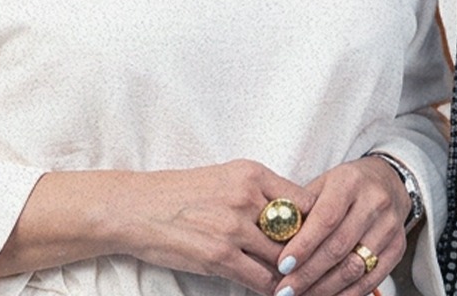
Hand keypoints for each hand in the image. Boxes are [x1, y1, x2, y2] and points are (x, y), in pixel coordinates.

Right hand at [121, 160, 316, 294]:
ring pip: (282, 257)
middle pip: (297, 231)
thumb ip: (259, 193)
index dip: (317, 223)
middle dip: (307, 252)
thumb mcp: (226, 178)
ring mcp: (233, 228)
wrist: (135, 208)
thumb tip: (295, 215)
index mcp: (252, 173)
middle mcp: (247, 197)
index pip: (304, 200)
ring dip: (291, 273)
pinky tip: (275, 291)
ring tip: (299, 283)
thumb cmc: (181, 193)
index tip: (321, 238)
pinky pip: (259, 278)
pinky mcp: (218, 256)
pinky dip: (270, 288)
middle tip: (318, 266)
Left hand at [273, 157, 408, 295]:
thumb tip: (273, 242)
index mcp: (350, 182)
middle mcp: (374, 202)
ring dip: (324, 289)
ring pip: (355, 267)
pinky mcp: (398, 247)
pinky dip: (347, 294)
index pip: (325, 218)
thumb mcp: (321, 184)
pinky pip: (372, 279)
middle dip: (308, 274)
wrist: (387, 181)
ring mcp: (390, 226)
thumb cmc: (345, 186)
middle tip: (285, 290)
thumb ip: (301, 210)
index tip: (282, 266)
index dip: (303, 245)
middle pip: (339, 247)